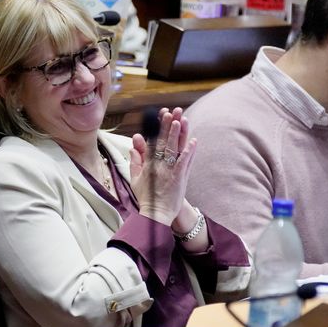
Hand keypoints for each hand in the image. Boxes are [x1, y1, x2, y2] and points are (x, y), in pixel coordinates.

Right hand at [130, 107, 196, 225]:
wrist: (156, 214)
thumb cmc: (147, 197)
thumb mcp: (136, 178)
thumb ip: (135, 160)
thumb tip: (135, 143)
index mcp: (148, 163)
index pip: (153, 140)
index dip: (158, 127)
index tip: (162, 114)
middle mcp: (158, 165)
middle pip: (163, 141)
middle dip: (168, 125)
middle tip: (172, 112)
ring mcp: (169, 171)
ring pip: (173, 149)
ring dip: (177, 134)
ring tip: (181, 120)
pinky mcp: (178, 179)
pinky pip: (184, 163)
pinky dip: (188, 152)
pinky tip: (193, 141)